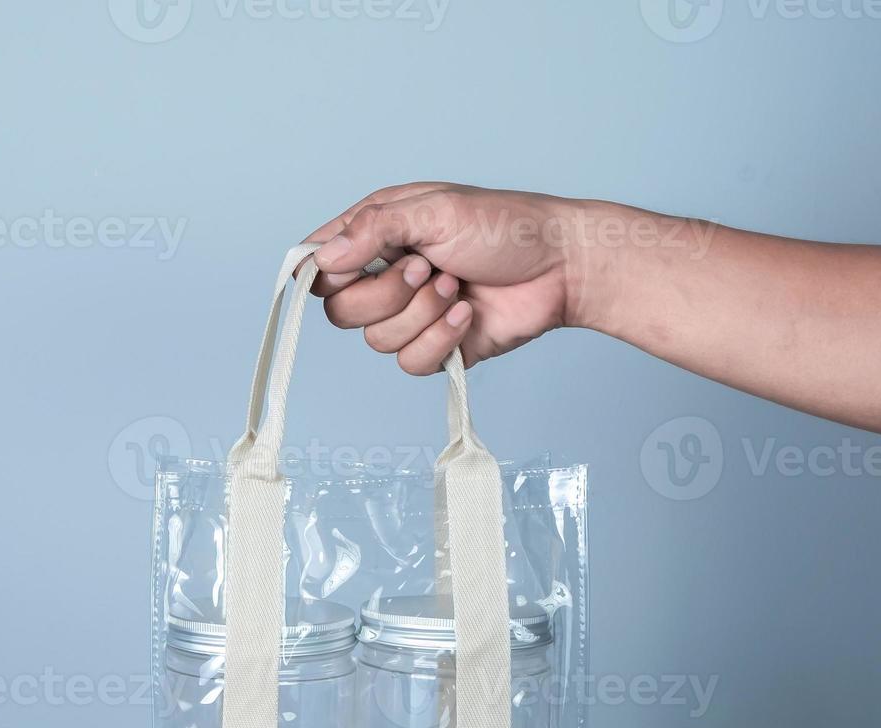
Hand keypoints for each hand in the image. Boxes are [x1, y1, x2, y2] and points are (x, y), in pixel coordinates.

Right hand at [305, 183, 585, 375]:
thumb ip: (374, 229)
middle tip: (427, 269)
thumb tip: (323, 258)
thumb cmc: (506, 226)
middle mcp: (386, 276)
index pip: (317, 264)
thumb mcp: (436, 210)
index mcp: (376, 235)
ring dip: (422, 314)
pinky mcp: (435, 348)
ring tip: (457, 287)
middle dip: (385, 294)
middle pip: (340, 311)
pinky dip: (441, 340)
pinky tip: (469, 314)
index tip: (351, 267)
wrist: (563, 267)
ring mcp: (409, 315)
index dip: (324, 272)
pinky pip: (410, 364)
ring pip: (375, 341)